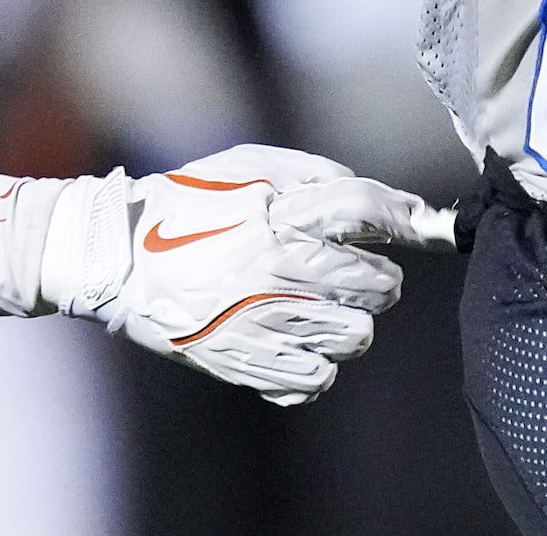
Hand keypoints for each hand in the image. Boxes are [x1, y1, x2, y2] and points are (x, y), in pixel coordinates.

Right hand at [36, 144, 447, 404]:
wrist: (118, 261)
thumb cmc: (187, 204)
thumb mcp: (246, 167)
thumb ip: (312, 176)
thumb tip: (371, 195)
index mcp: (277, 216)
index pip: (367, 211)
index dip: (409, 218)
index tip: (428, 226)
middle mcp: (278, 270)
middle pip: (379, 285)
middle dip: (375, 277)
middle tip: (351, 271)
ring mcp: (264, 323)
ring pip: (357, 337)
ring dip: (348, 323)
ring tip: (319, 308)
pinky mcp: (246, 364)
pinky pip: (316, 379)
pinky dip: (315, 363)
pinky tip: (294, 340)